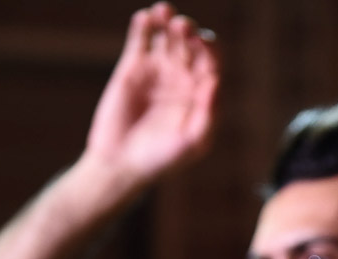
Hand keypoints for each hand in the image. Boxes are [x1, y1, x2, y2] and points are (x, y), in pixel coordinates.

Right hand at [84, 3, 220, 182]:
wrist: (121, 164)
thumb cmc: (161, 160)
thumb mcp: (192, 143)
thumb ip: (207, 114)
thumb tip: (216, 81)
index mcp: (201, 94)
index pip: (211, 62)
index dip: (210, 49)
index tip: (203, 43)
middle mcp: (181, 78)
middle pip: (190, 45)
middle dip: (189, 32)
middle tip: (183, 27)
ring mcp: (157, 71)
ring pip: (166, 37)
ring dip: (167, 21)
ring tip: (164, 12)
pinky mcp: (131, 68)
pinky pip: (140, 41)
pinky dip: (143, 26)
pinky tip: (145, 17)